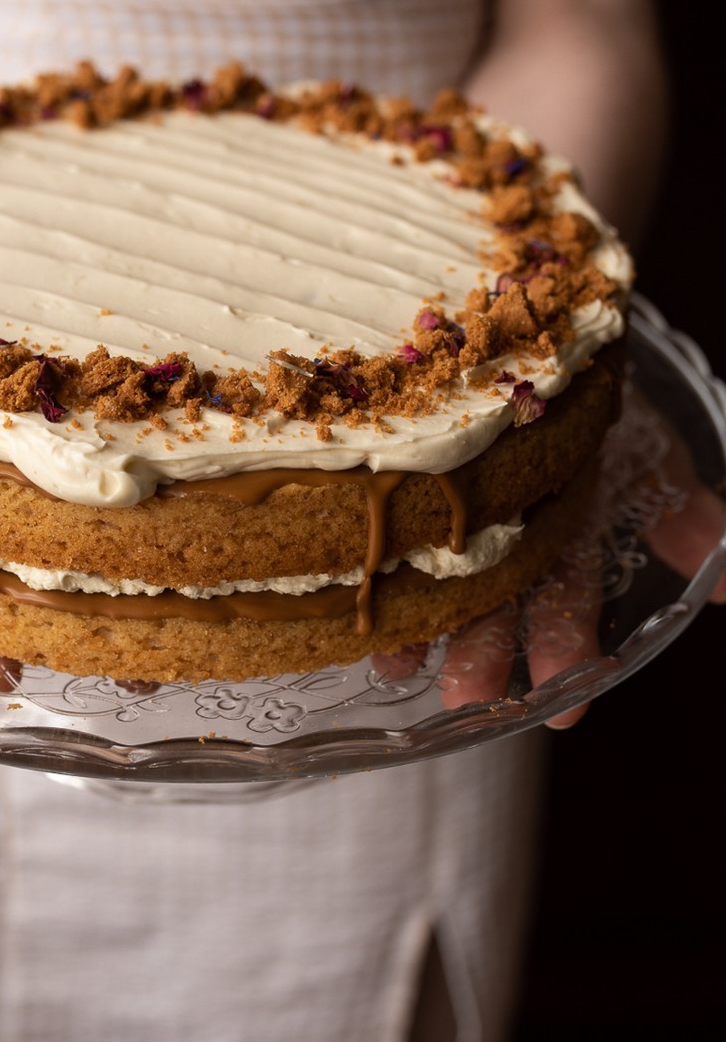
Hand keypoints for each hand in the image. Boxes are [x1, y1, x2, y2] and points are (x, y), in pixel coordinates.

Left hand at [373, 385, 725, 731]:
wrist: (522, 334)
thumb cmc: (586, 400)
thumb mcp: (643, 448)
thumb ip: (680, 509)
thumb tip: (724, 574)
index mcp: (561, 531)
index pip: (568, 595)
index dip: (566, 643)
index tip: (566, 706)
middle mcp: (503, 533)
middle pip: (495, 597)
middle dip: (483, 651)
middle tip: (469, 699)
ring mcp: (452, 511)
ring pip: (436, 571)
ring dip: (419, 625)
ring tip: (397, 669)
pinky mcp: (407, 479)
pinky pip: (390, 519)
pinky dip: (374, 565)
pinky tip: (353, 604)